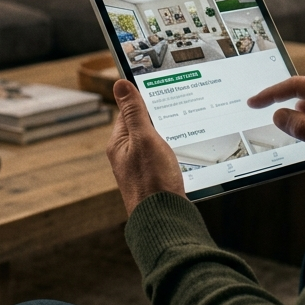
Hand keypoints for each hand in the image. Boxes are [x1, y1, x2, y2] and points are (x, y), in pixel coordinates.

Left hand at [107, 79, 185, 213]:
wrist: (164, 219)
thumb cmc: (152, 182)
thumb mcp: (144, 139)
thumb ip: (134, 112)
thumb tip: (120, 84)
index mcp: (119, 143)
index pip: (128, 111)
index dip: (144, 99)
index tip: (160, 90)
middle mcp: (127, 156)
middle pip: (143, 126)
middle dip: (160, 118)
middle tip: (178, 109)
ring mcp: (141, 168)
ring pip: (156, 142)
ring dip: (169, 135)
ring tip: (184, 130)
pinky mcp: (155, 178)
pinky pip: (164, 156)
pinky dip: (174, 150)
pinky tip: (185, 151)